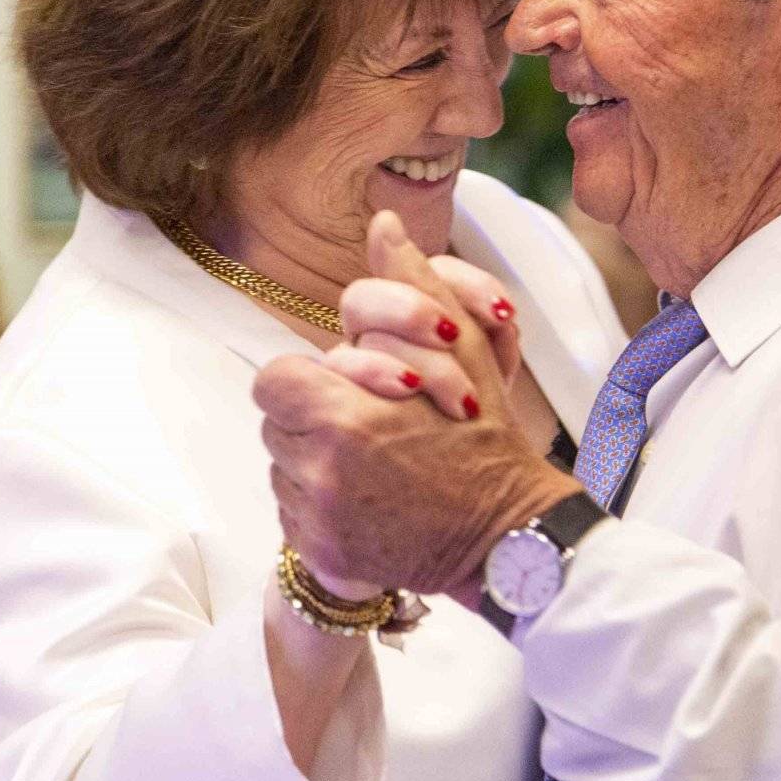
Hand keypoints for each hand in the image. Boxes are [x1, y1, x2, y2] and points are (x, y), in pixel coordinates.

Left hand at [256, 213, 578, 602]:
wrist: (505, 536)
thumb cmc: (484, 440)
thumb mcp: (459, 353)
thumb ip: (412, 287)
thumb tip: (384, 224)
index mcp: (344, 416)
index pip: (276, 379)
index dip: (310, 380)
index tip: (347, 390)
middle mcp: (320, 472)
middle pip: (276, 424)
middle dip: (314, 418)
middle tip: (369, 426)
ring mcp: (318, 520)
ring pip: (283, 469)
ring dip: (315, 461)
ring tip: (375, 466)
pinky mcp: (321, 556)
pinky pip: (294, 515)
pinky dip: (322, 508)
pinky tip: (371, 501)